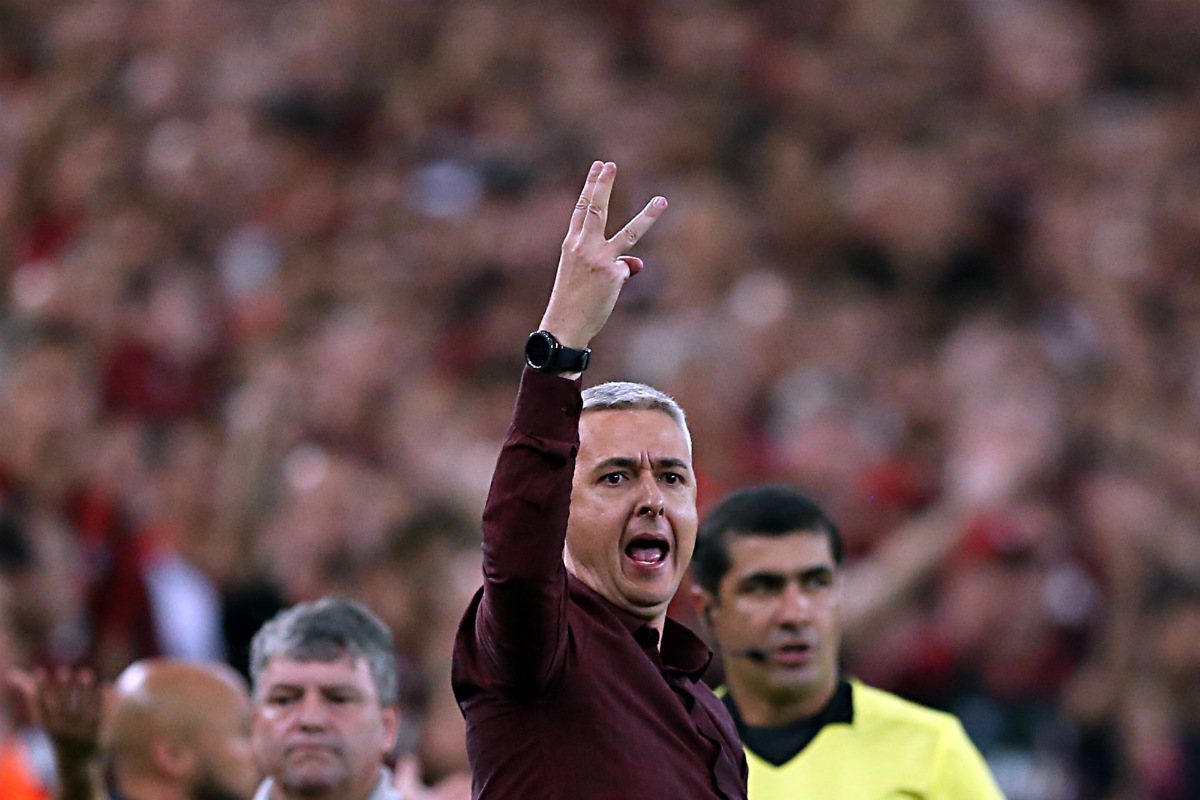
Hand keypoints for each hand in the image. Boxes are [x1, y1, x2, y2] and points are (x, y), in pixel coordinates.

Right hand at [9, 668, 105, 764]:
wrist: (76, 763)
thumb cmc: (58, 734)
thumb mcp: (45, 720)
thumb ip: (33, 698)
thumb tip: (17, 676)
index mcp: (47, 726)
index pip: (41, 706)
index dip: (40, 689)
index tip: (40, 671)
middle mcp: (61, 730)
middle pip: (61, 706)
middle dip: (62, 688)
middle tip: (63, 670)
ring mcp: (79, 732)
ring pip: (82, 707)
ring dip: (83, 689)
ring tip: (85, 672)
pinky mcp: (96, 734)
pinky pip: (100, 714)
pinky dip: (103, 699)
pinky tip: (105, 684)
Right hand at [539, 161, 666, 349]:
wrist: (563, 325)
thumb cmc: (571, 301)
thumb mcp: (583, 275)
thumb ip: (609, 262)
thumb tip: (636, 263)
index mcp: (571, 244)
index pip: (582, 209)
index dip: (591, 186)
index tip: (599, 167)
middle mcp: (584, 247)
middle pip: (597, 209)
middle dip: (603, 185)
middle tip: (610, 164)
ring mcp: (600, 259)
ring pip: (630, 233)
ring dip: (648, 216)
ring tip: (662, 201)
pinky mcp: (613, 274)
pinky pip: (626, 271)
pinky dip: (619, 281)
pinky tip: (605, 293)